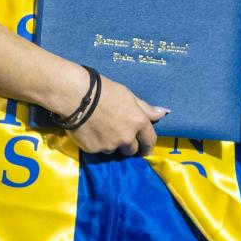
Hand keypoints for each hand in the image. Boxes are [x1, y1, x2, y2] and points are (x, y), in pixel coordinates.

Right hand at [52, 65, 167, 155]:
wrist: (75, 96)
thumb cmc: (103, 90)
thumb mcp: (128, 96)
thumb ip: (146, 109)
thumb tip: (164, 113)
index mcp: (138, 122)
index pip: (149, 140)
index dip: (147, 146)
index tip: (144, 148)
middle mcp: (127, 138)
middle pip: (132, 150)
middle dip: (128, 145)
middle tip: (118, 135)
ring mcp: (110, 146)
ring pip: (113, 150)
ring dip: (111, 144)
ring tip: (100, 129)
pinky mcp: (94, 150)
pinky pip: (98, 149)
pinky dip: (96, 143)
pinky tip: (89, 130)